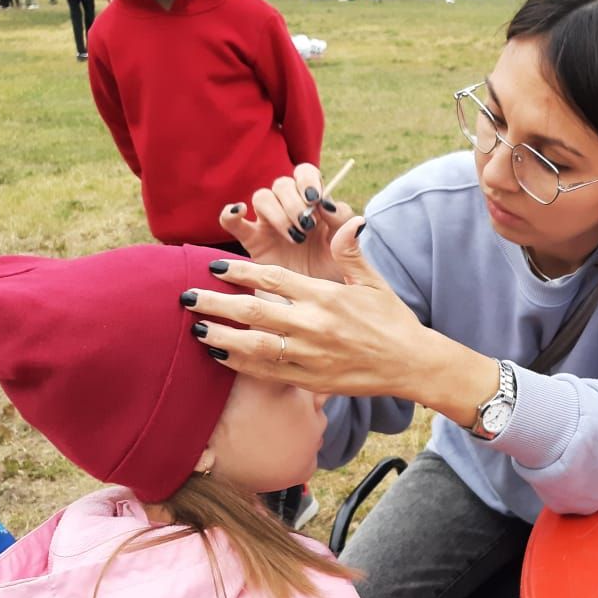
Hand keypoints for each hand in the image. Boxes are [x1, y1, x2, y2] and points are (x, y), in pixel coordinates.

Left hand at [182, 220, 498, 421]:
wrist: (411, 364)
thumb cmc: (392, 319)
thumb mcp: (373, 281)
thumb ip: (350, 252)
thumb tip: (347, 218)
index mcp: (326, 297)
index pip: (272, 279)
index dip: (239, 272)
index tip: (214, 266)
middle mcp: (314, 325)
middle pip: (253, 311)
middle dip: (214, 302)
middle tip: (185, 297)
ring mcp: (311, 355)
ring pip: (253, 344)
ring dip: (220, 335)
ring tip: (195, 327)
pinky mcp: (311, 379)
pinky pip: (267, 371)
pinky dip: (240, 362)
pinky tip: (219, 354)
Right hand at [219, 162, 354, 282]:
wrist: (320, 303)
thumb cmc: (336, 271)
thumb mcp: (349, 248)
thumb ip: (343, 223)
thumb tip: (330, 204)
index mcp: (314, 203)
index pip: (305, 173)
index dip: (307, 180)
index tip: (315, 200)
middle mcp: (289, 208)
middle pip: (282, 184)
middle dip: (294, 202)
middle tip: (307, 226)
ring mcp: (269, 223)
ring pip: (262, 197)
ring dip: (277, 213)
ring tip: (294, 238)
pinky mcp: (252, 241)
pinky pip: (232, 221)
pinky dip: (231, 212)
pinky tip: (239, 212)